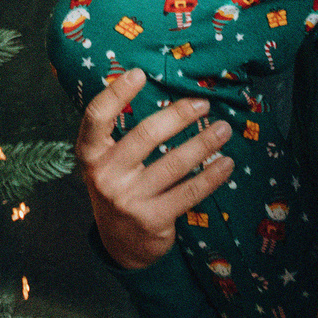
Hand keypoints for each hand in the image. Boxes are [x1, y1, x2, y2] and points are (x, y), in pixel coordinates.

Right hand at [74, 67, 235, 270]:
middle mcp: (105, 176)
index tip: (139, 73)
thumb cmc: (119, 188)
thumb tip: (162, 95)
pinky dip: (211, 175)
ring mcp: (128, 200)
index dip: (116, 93)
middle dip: (179, 115)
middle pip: (145, 135)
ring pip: (174, 163)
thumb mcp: (107, 163)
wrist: (120, 244)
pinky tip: (226, 163)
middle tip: (203, 104)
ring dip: (204, 143)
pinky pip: (189, 192)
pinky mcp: (153, 219)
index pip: (97, 118)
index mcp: (91, 155)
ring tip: (223, 129)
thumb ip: (121, 135)